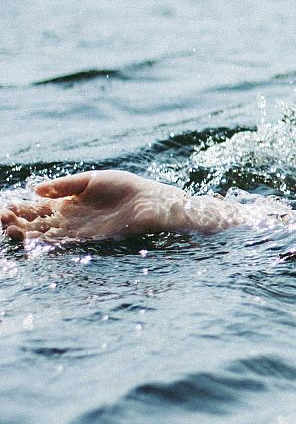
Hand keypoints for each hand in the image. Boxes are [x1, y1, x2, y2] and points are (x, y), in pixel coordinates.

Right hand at [1, 170, 184, 243]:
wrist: (152, 201)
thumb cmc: (126, 187)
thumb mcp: (91, 180)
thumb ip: (64, 185)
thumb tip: (35, 189)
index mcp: (68, 203)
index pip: (37, 208)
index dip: (21, 208)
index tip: (6, 206)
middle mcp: (70, 219)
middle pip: (37, 224)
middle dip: (18, 222)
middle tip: (3, 219)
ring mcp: (78, 231)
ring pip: (47, 235)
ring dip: (27, 234)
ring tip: (11, 230)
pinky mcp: (90, 240)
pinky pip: (65, 243)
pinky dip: (48, 242)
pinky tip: (34, 240)